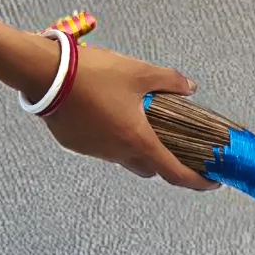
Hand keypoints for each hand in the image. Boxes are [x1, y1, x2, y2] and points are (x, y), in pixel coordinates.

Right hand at [34, 42, 216, 190]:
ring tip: (141, 121)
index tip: (211, 181)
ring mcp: (94, 151)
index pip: (175, 173)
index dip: (197, 181)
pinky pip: (102, 147)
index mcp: (138, 140)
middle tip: (176, 145)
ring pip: (124, 157)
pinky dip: (112, 137)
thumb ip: (170, 81)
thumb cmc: (91, 74)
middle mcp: (117, 152)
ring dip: (136, 146)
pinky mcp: (76, 144)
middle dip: (166, 161)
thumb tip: (189, 86)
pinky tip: (112, 114)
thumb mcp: (139, 72)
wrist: (43, 73)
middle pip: (150, 168)